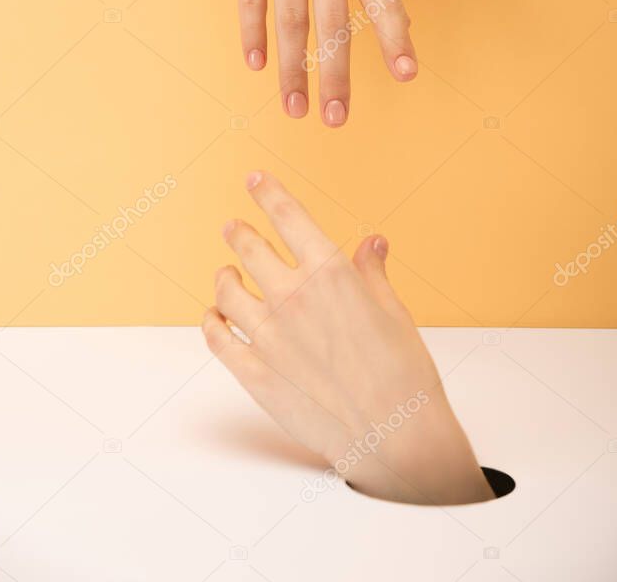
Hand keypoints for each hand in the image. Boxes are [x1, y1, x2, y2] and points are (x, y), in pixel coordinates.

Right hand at [188, 0, 417, 127]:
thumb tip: (394, 19)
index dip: (396, 37)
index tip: (407, 75)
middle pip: (332, 21)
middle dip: (336, 75)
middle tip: (338, 119)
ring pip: (288, 19)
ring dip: (293, 70)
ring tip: (296, 108)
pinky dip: (252, 35)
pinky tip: (256, 65)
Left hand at [203, 172, 493, 504]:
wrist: (396, 437)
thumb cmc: (404, 373)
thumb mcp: (394, 311)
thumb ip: (372, 273)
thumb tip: (372, 242)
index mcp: (329, 273)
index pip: (288, 216)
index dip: (268, 192)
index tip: (255, 179)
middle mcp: (291, 297)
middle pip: (250, 248)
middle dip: (239, 232)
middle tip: (234, 226)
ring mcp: (267, 337)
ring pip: (227, 291)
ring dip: (224, 276)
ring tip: (225, 273)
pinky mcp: (255, 374)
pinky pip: (218, 340)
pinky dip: (211, 323)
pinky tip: (213, 317)